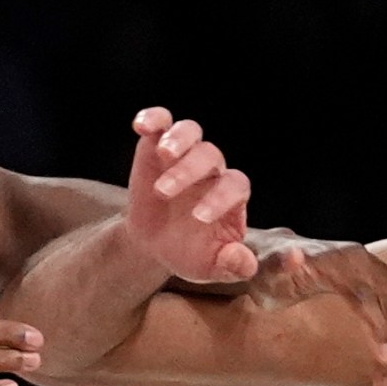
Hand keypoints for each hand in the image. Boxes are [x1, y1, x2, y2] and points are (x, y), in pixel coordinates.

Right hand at [129, 108, 255, 283]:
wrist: (155, 244)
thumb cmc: (189, 253)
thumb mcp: (210, 267)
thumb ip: (230, 266)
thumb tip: (244, 264)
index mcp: (231, 196)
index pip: (235, 185)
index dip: (220, 198)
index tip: (198, 218)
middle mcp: (212, 170)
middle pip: (210, 156)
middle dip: (188, 172)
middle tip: (164, 193)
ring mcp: (186, 154)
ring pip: (190, 131)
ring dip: (177, 139)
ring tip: (162, 155)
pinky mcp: (157, 145)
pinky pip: (161, 122)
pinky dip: (153, 118)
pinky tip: (141, 127)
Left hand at [244, 230, 386, 385]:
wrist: (276, 256)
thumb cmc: (266, 272)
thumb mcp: (265, 272)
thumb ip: (278, 266)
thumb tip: (295, 256)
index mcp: (336, 261)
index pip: (367, 295)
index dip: (380, 326)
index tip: (384, 359)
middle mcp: (361, 261)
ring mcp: (373, 268)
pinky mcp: (379, 278)